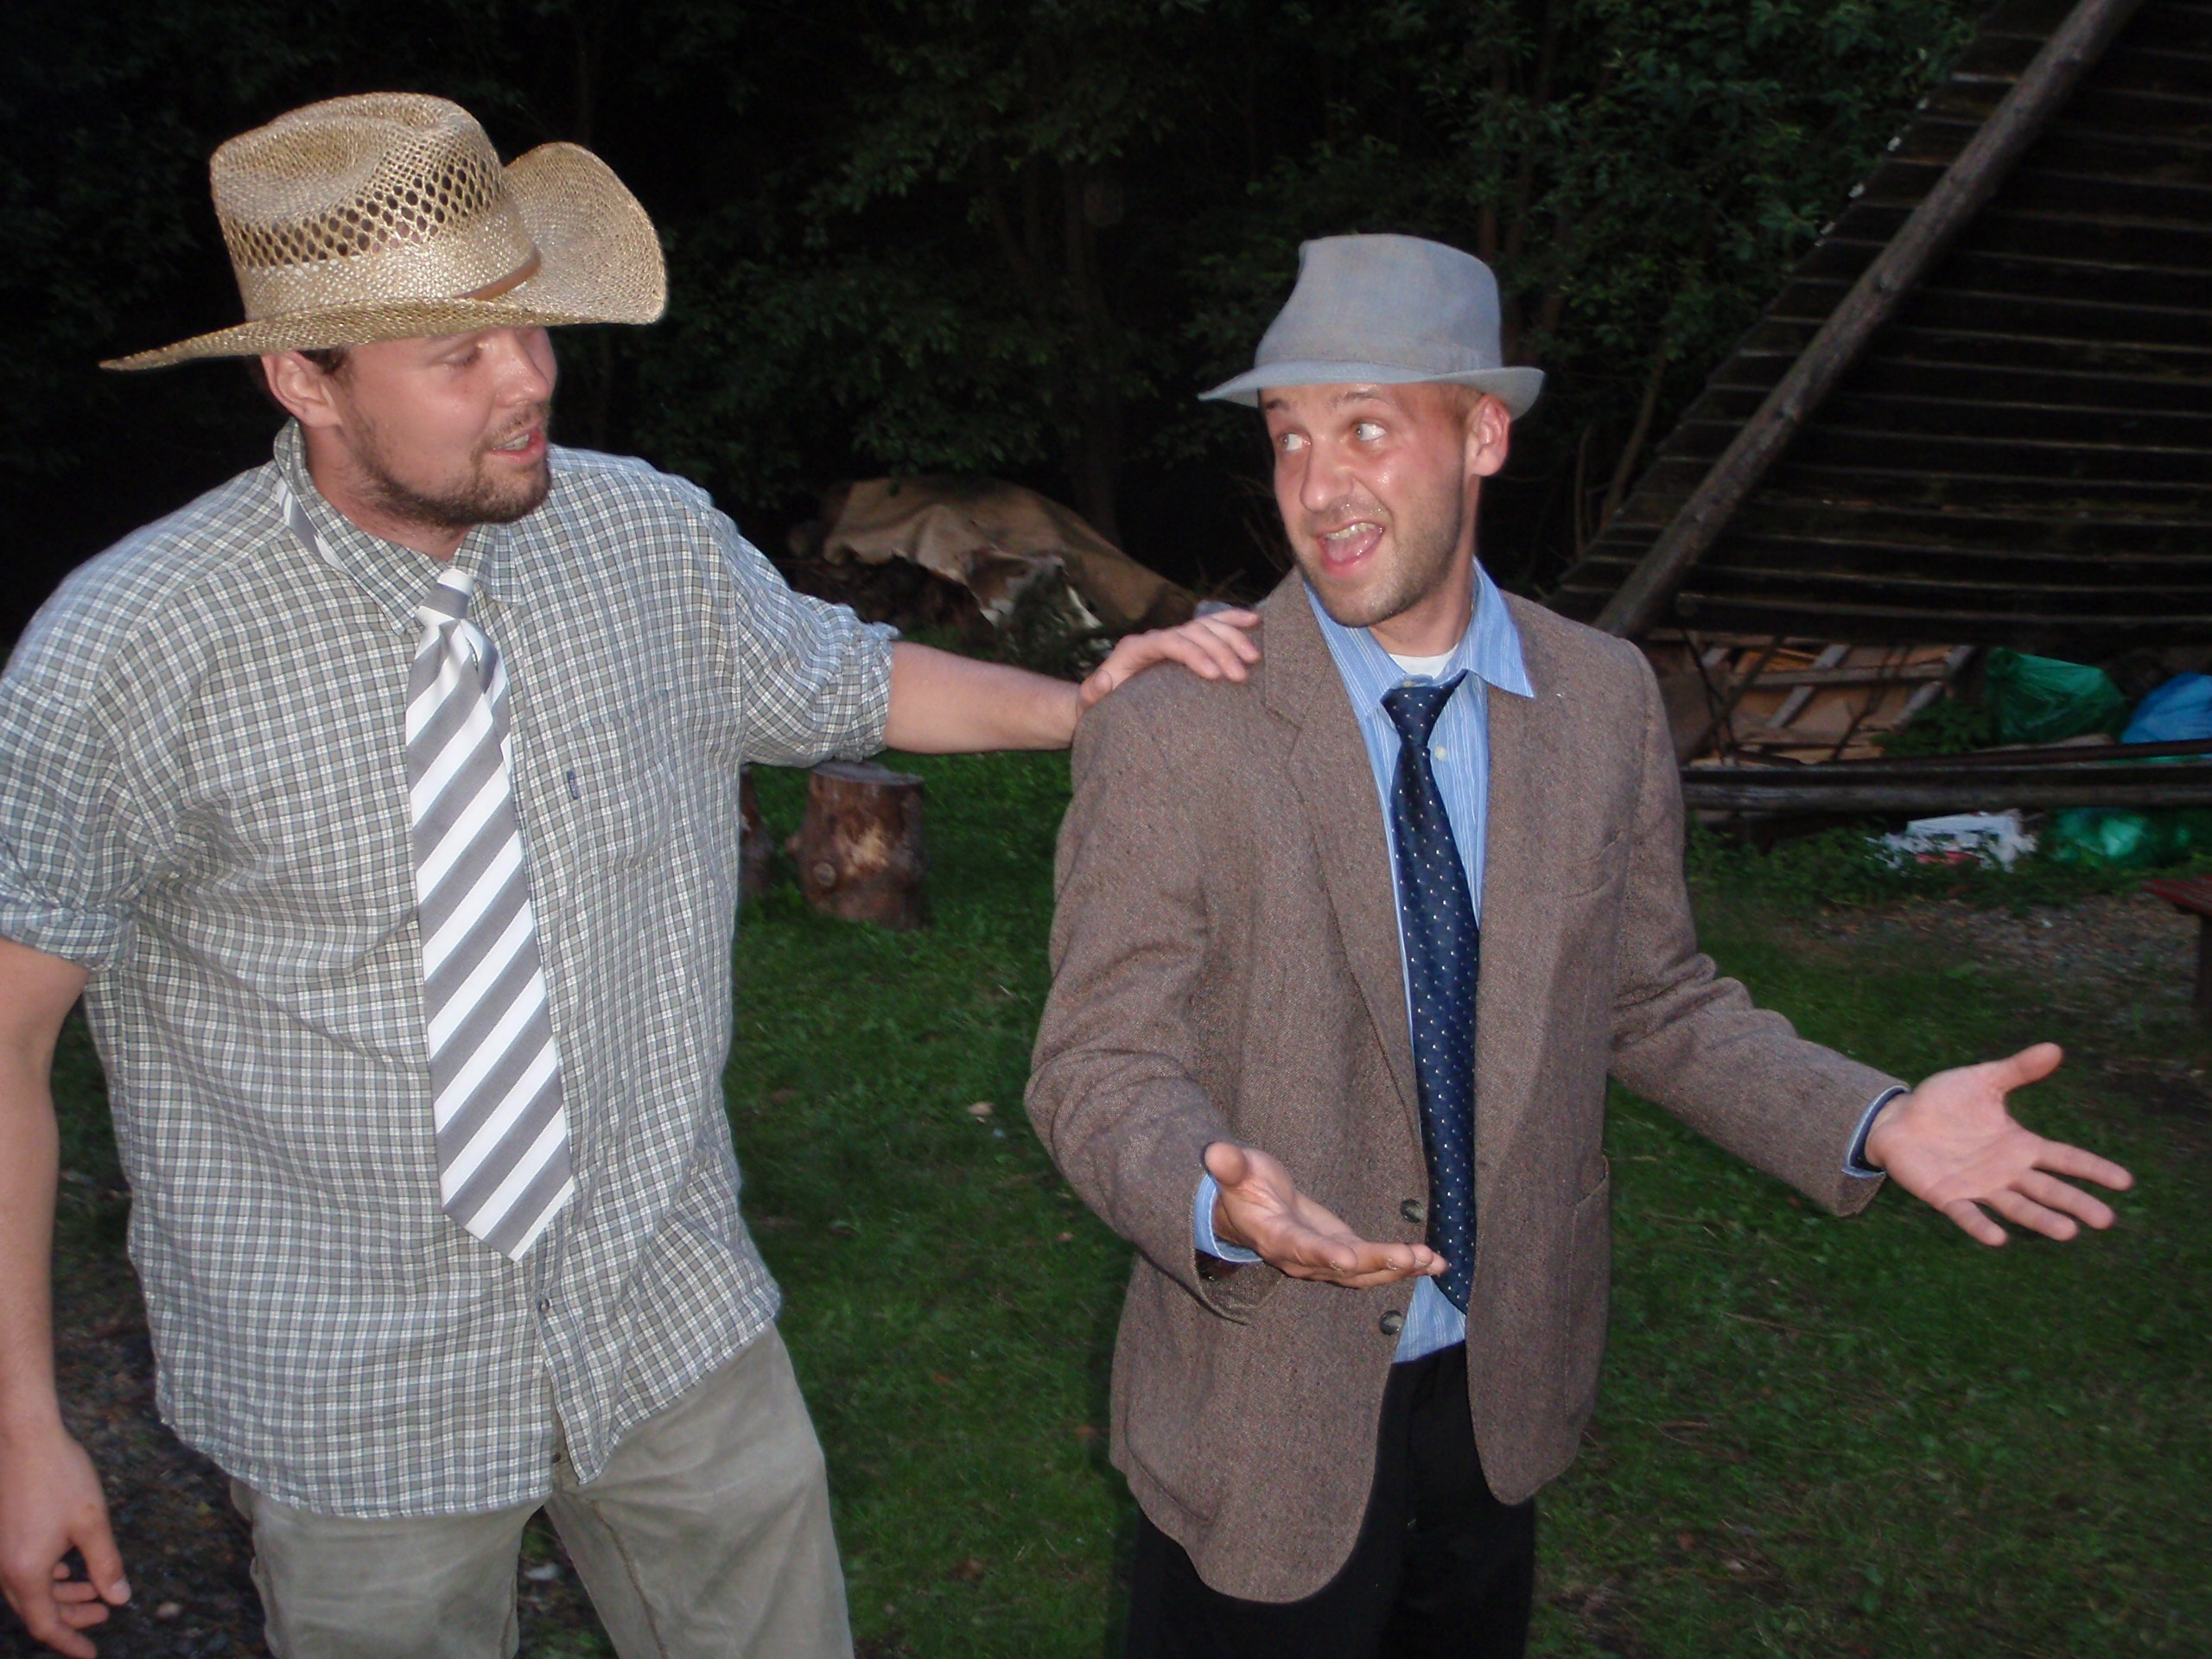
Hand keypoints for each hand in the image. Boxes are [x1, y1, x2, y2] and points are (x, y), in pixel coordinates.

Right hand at [0, 1420, 127, 1657]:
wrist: (25, 1438)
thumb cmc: (61, 1477)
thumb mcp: (92, 1523)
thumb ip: (106, 1565)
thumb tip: (120, 1599)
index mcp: (24, 1572)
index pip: (45, 1625)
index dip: (69, 1642)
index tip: (91, 1654)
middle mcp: (5, 1568)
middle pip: (36, 1609)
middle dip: (70, 1617)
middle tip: (104, 1614)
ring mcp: (0, 1551)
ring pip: (30, 1589)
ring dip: (62, 1594)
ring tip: (95, 1591)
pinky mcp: (2, 1535)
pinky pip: (23, 1569)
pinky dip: (47, 1575)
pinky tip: (69, 1566)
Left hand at [1078, 608, 1260, 707]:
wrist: (1103, 702)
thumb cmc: (1098, 706)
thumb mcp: (1089, 703)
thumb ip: (1092, 694)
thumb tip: (1103, 680)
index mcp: (1136, 648)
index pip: (1169, 641)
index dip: (1193, 654)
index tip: (1214, 675)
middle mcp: (1156, 638)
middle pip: (1193, 632)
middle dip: (1219, 649)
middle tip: (1241, 675)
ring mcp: (1173, 638)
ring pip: (1206, 626)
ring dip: (1232, 638)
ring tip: (1253, 658)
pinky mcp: (1186, 644)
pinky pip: (1212, 627)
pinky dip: (1233, 622)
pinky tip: (1255, 622)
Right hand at [1205, 1141, 1443, 1287]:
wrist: (1249, 1211)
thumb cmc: (1243, 1186)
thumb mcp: (1236, 1170)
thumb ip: (1230, 1166)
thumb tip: (1214, 1152)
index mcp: (1275, 1238)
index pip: (1301, 1248)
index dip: (1324, 1255)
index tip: (1350, 1259)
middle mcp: (1302, 1259)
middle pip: (1342, 1267)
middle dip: (1377, 1262)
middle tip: (1410, 1256)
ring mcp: (1324, 1261)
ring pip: (1364, 1273)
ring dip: (1398, 1268)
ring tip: (1431, 1261)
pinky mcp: (1343, 1255)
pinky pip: (1374, 1268)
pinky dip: (1403, 1265)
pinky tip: (1434, 1263)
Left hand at [1863, 1042, 2133, 1245]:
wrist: (1895, 1118)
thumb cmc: (1942, 1101)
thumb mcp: (1981, 1080)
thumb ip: (2016, 1070)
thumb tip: (2055, 1048)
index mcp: (2019, 1145)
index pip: (2065, 1158)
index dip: (2093, 1169)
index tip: (2125, 1181)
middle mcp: (2006, 1171)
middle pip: (2049, 1190)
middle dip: (2076, 1203)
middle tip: (2106, 1220)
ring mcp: (1978, 1187)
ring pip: (2016, 1207)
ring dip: (2041, 1220)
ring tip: (2067, 1232)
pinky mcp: (1947, 1197)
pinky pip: (1967, 1215)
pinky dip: (1981, 1227)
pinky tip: (1998, 1239)